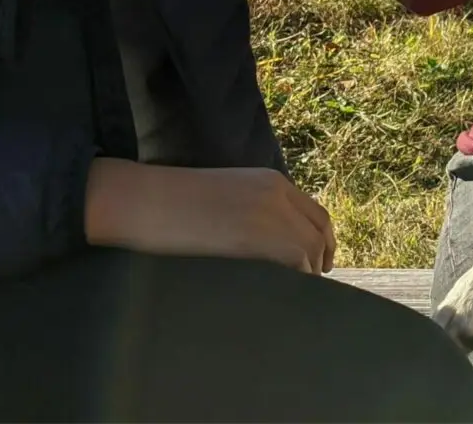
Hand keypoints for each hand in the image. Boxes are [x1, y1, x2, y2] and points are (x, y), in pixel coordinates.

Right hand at [84, 160, 335, 272]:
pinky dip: (296, 278)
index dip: (323, 240)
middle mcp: (278, 194)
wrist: (149, 200)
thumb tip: (271, 244)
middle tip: (312, 282)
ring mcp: (270, 214)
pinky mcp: (257, 237)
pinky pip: (295, 261)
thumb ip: (255, 209)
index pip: (315, 213)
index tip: (320, 262)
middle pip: (319, 231)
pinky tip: (282, 290)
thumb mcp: (227, 194)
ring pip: (310, 248)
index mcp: (271, 180)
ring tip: (292, 290)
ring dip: (307, 272)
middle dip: (321, 259)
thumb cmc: (176, 202)